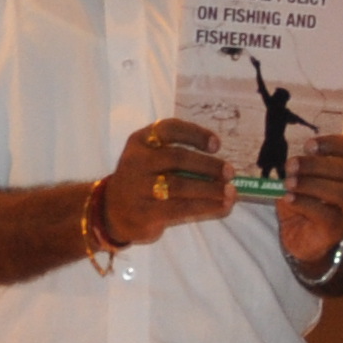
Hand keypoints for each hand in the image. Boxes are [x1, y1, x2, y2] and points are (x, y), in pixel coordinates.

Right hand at [102, 118, 233, 247]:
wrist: (111, 211)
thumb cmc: (143, 180)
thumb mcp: (151, 159)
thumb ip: (179, 157)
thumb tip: (223, 167)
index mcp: (140, 141)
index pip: (169, 129)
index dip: (195, 134)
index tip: (216, 144)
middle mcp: (136, 161)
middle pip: (177, 158)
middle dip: (208, 164)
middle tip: (230, 172)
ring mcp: (138, 188)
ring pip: (180, 186)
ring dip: (211, 188)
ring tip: (231, 192)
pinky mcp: (144, 213)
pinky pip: (181, 209)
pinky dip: (207, 207)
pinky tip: (223, 207)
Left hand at [275, 132, 342, 271]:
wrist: (300, 236)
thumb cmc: (303, 201)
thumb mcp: (300, 178)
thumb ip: (299, 165)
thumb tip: (288, 157)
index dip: (333, 143)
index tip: (308, 145)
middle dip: (315, 164)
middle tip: (291, 165)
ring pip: (340, 192)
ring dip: (310, 184)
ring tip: (288, 183)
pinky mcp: (338, 227)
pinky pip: (325, 213)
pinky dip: (304, 203)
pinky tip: (289, 198)